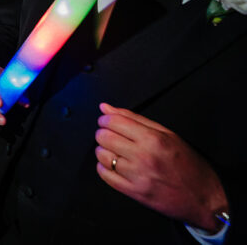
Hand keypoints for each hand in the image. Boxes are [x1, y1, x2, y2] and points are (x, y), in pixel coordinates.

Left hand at [95, 103, 227, 230]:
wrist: (204, 197)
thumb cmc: (188, 164)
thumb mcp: (168, 135)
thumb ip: (134, 119)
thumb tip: (105, 107)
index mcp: (153, 139)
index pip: (114, 121)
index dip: (106, 119)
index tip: (107, 121)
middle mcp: (144, 156)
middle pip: (104, 137)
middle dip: (103, 133)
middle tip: (110, 135)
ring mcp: (138, 176)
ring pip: (102, 156)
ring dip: (103, 151)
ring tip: (113, 151)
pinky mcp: (135, 192)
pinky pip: (106, 176)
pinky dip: (104, 168)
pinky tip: (113, 165)